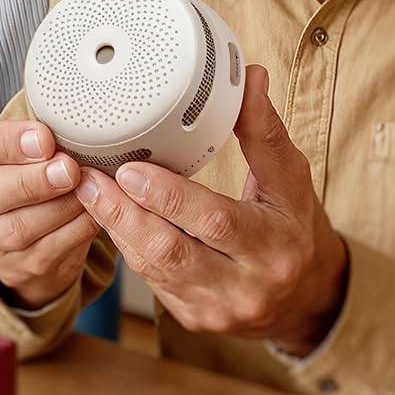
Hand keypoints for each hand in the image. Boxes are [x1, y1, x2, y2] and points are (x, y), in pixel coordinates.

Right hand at [0, 117, 99, 310]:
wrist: (3, 215)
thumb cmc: (12, 162)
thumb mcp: (13, 135)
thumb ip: (32, 133)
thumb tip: (63, 137)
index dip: (14, 143)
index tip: (46, 139)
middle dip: (37, 183)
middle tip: (70, 170)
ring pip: (22, 230)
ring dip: (62, 207)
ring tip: (89, 188)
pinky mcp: (13, 268)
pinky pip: (48, 252)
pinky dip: (76, 230)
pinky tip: (93, 212)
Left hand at [74, 66, 347, 353]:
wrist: (306, 296)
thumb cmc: (294, 225)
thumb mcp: (290, 178)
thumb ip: (264, 130)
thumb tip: (249, 76)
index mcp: (273, 246)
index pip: (216, 222)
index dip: (170, 198)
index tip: (132, 169)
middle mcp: (246, 287)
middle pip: (173, 253)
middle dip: (126, 215)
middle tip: (92, 179)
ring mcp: (217, 309)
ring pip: (154, 271)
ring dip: (117, 229)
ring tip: (88, 190)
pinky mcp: (194, 318)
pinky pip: (151, 282)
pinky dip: (128, 247)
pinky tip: (108, 216)